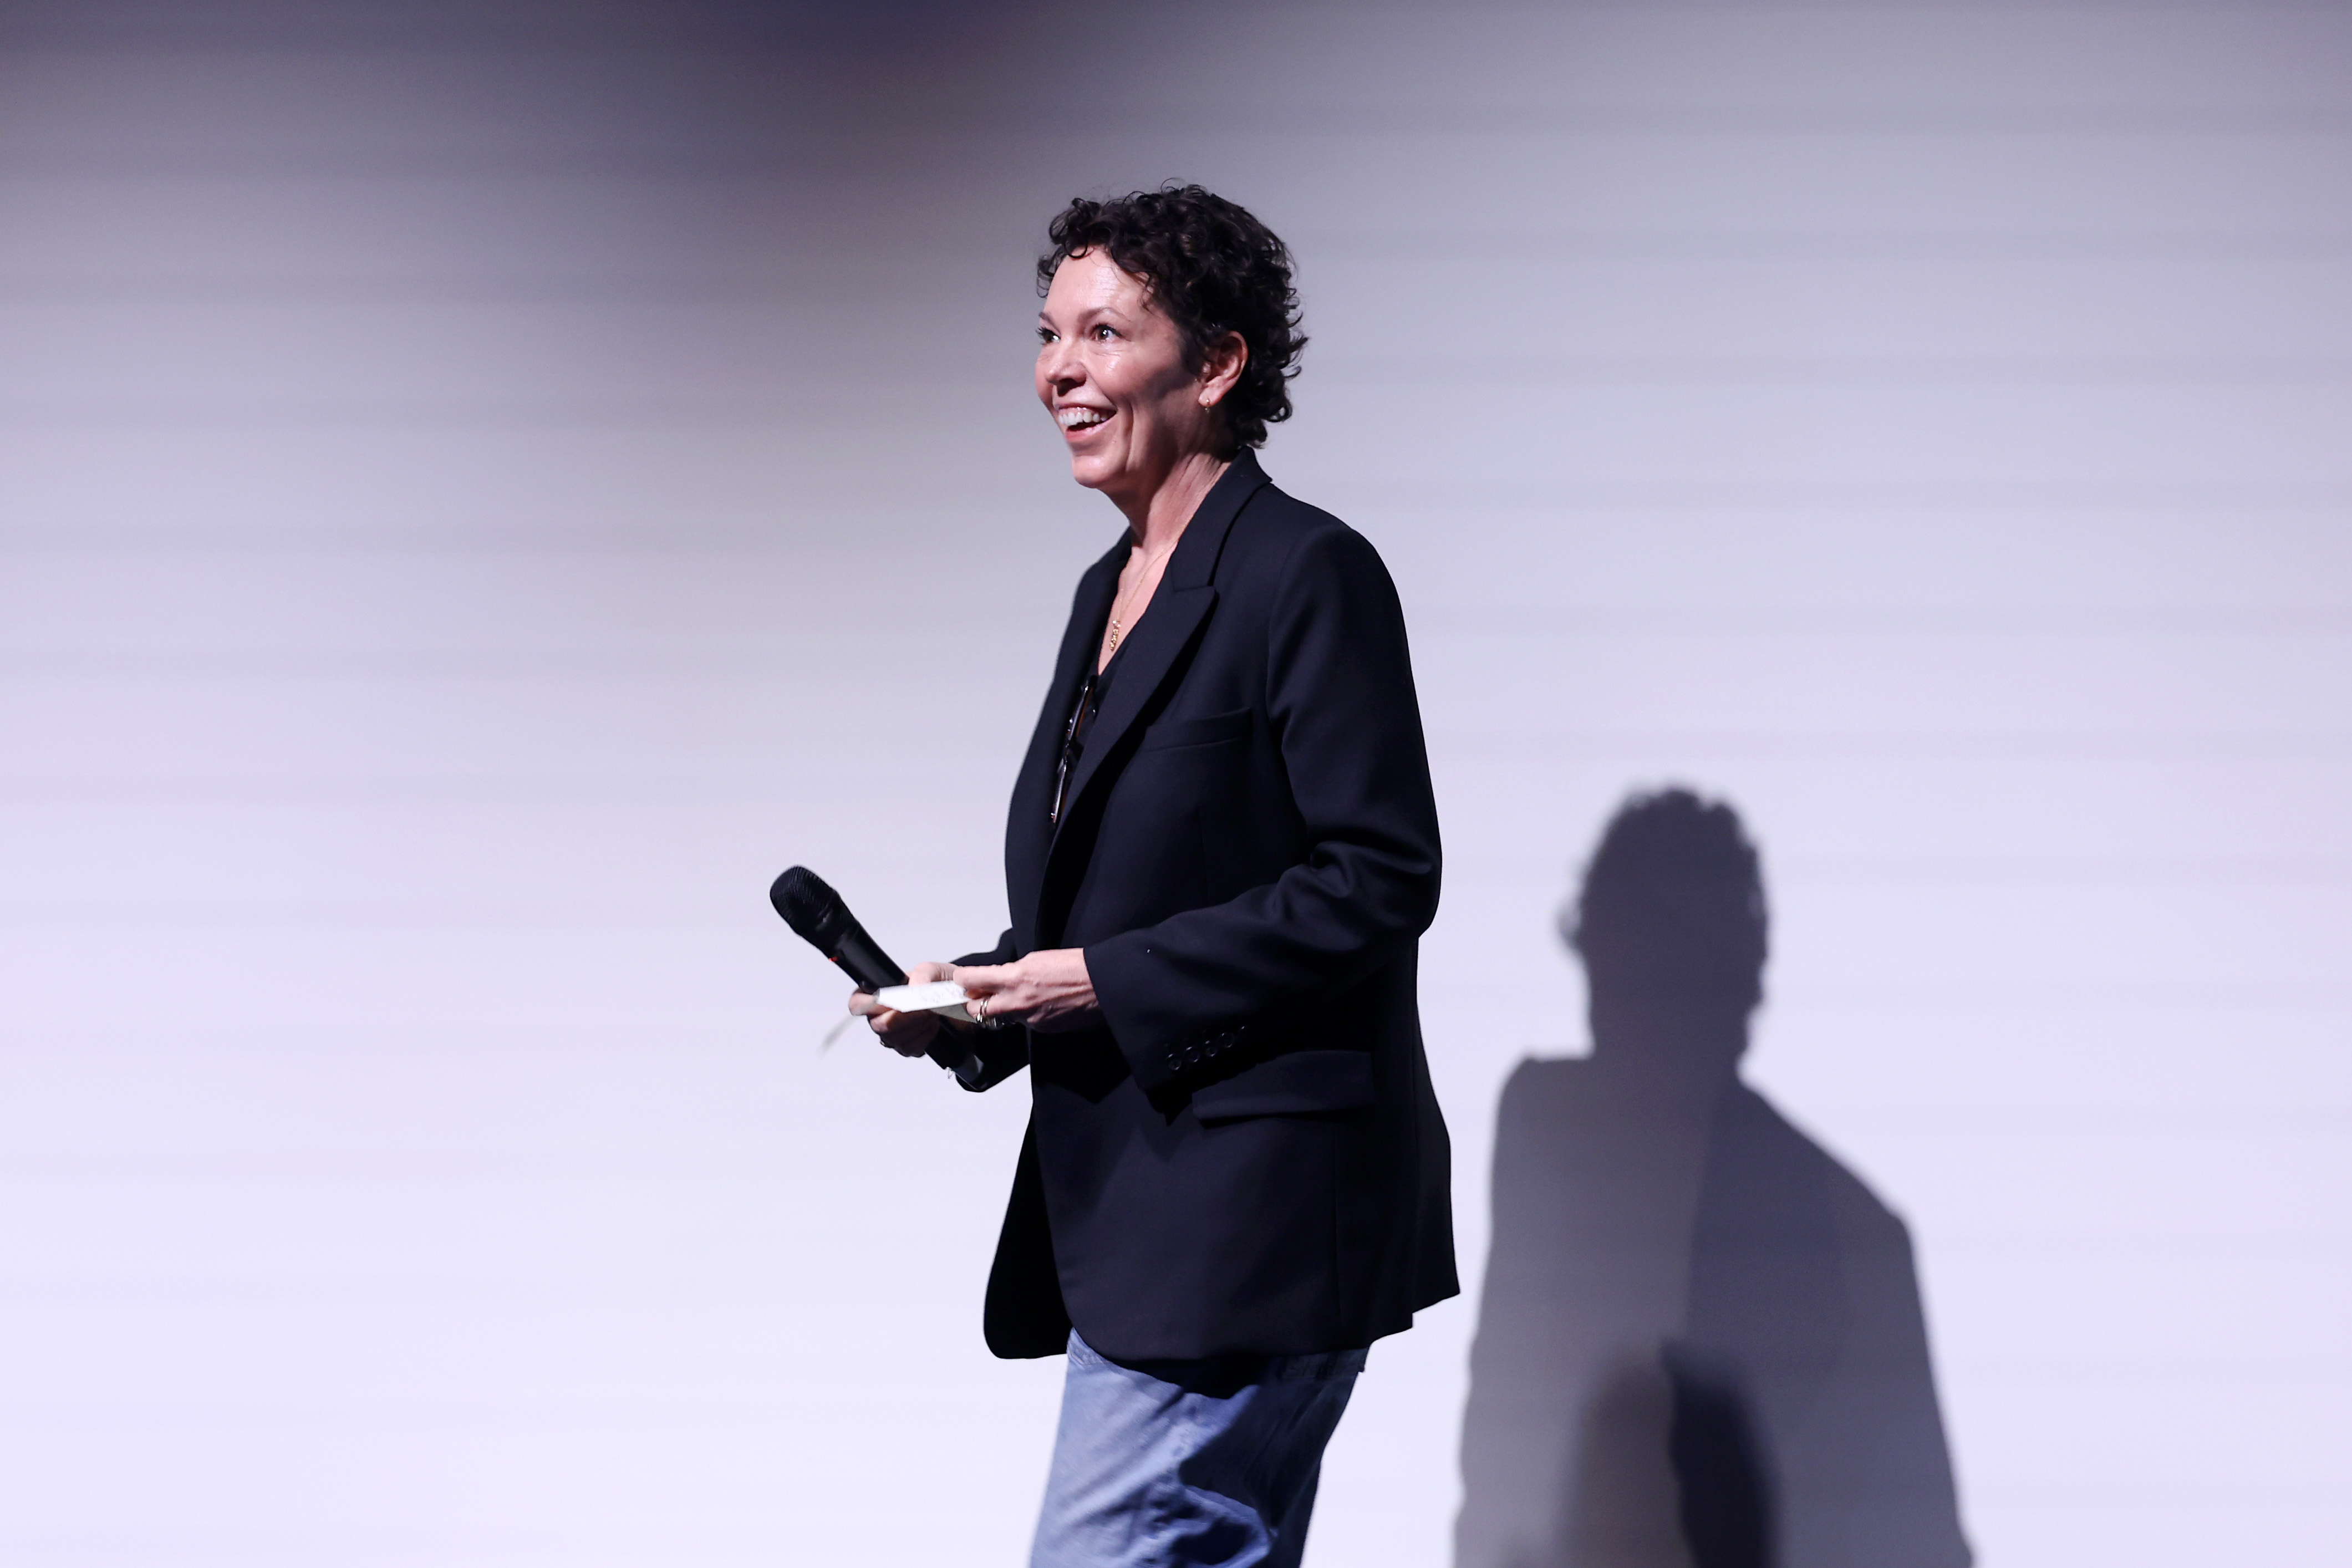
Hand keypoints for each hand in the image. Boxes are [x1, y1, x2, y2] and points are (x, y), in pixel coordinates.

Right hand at [848, 960, 953, 1058]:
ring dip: (917, 1025)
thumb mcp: (934, 970)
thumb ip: (923, 974)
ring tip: (931, 1012)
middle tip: (924, 1007)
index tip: (894, 1002)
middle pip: (878, 1026)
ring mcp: (893, 1034)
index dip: (870, 1005)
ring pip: (895, 1039)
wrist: (957, 1001)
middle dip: (904, 1017)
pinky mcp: (908, 1047)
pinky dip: (925, 1036)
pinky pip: (910, 1048)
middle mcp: (881, 1016)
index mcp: (878, 992)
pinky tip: (932, 1024)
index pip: (857, 1003)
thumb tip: (915, 989)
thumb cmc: (939, 984)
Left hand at [954, 948, 1098, 1033]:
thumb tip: (999, 977)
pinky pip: (1023, 1022)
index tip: (961, 978)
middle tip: (977, 995)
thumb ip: (1012, 971)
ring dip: (1001, 1009)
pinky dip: (1025, 1014)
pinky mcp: (1040, 1029)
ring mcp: (1028, 1019)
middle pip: (975, 1010)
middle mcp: (1017, 1002)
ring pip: (1001, 1017)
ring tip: (1017, 996)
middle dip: (973, 1002)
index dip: (962, 979)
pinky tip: (1039, 1003)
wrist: (1101, 985)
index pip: (972, 980)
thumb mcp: (1036, 959)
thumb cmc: (1074, 966)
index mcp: (1014, 978)